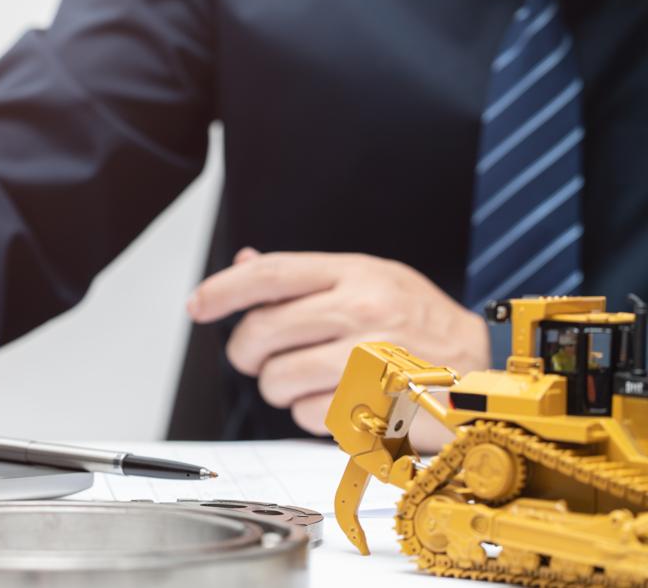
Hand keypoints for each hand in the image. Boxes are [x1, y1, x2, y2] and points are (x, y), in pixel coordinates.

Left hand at [186, 249, 488, 450]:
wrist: (482, 368)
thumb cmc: (418, 324)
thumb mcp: (369, 281)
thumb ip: (305, 278)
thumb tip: (244, 264)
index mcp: (356, 273)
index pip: (270, 274)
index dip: (222, 290)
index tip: (198, 305)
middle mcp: (362, 310)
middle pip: (261, 331)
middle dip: (246, 353)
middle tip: (256, 359)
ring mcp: (370, 361)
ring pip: (276, 379)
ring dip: (277, 387)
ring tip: (305, 380)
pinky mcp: (374, 407)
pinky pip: (304, 416)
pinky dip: (307, 414)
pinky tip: (335, 399)